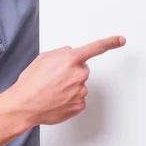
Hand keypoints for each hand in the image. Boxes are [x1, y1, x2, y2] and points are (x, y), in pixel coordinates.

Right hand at [11, 35, 126, 124]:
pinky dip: (69, 99)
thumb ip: (62, 53)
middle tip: (55, 79)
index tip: (121, 40)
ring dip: (69, 87)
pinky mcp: (80, 105)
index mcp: (71, 60)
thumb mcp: (44, 57)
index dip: (111, 42)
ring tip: (52, 90)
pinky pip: (78, 98)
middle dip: (71, 72)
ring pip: (79, 85)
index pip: (96, 48)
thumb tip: (70, 54)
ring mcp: (81, 91)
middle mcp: (79, 74)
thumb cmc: (31, 82)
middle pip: (82, 69)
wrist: (25, 104)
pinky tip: (57, 99)